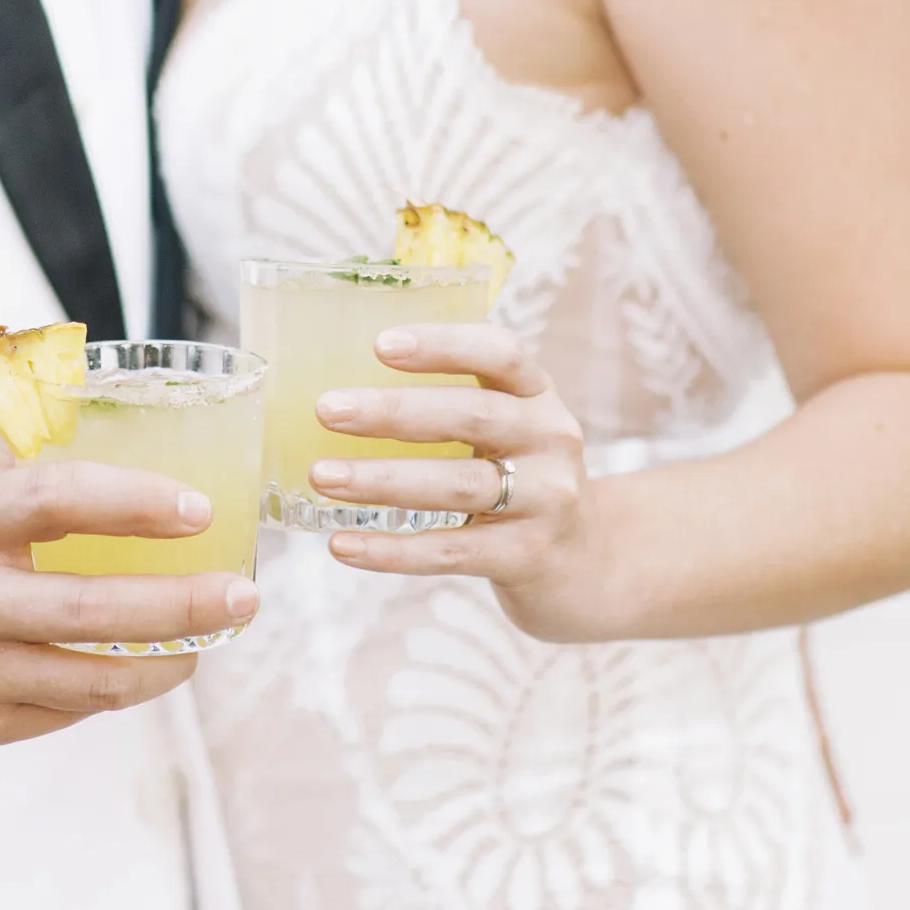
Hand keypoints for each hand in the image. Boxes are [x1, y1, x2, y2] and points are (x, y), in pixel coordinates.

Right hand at [0, 419, 259, 747]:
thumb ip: (28, 430)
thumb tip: (121, 390)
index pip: (56, 501)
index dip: (134, 503)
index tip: (198, 507)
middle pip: (91, 611)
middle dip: (183, 605)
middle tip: (244, 592)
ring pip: (91, 681)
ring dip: (169, 660)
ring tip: (215, 634)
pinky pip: (66, 713)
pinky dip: (118, 688)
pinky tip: (152, 662)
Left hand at [309, 323, 602, 636]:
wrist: (586, 564)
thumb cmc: (519, 477)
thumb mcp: (507, 428)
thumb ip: (449, 404)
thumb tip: (342, 392)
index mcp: (538, 395)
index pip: (501, 354)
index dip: (443, 345)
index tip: (379, 345)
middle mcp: (551, 439)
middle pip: (472, 416)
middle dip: (393, 412)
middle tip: (326, 409)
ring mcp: (547, 500)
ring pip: (458, 486)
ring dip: (382, 480)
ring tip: (322, 477)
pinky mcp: (529, 557)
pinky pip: (451, 551)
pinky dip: (392, 550)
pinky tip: (342, 545)